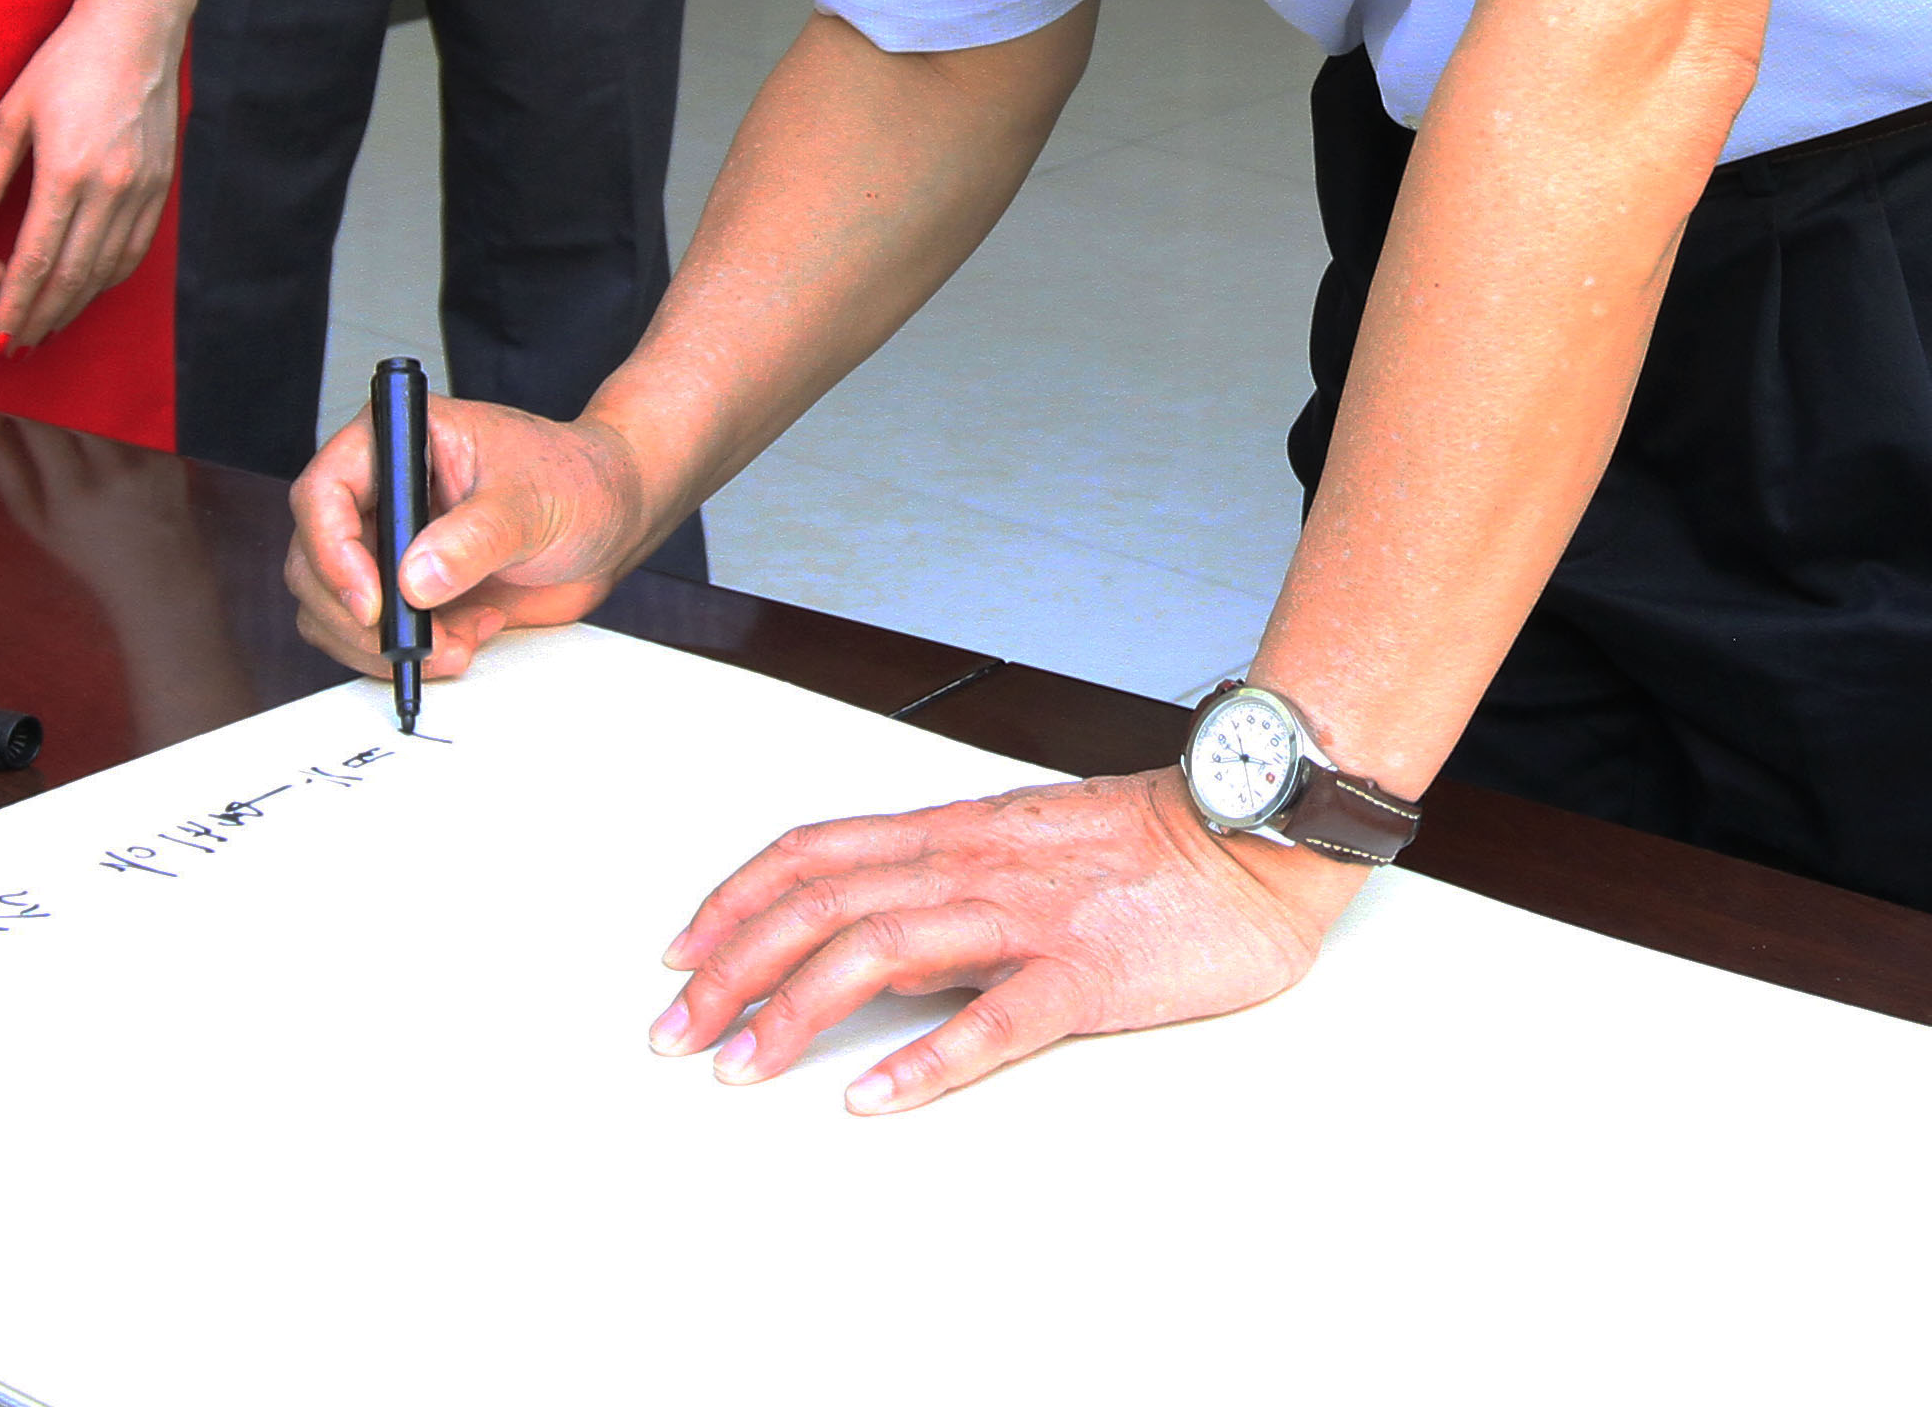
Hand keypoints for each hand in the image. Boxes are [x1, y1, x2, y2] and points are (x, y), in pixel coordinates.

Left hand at [0, 0, 185, 352]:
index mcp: (67, 170)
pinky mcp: (161, 183)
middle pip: (73, 275)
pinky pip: (134, 248)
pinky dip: (107, 278)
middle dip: (41, 316)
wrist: (137, 30)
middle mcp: (110, 187)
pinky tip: (86, 290)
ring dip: (75, 304)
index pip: (37, 258)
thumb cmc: (67, 62)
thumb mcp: (15, 111)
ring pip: (107, 268)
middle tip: (16, 346)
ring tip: (46, 327)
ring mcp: (141, 188)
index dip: (15, 304)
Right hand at [284, 396, 651, 681]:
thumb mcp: (533, 501)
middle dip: (359, 615)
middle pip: (314, 559)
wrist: (612, 518)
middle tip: (416, 641)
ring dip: (384, 643)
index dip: (333, 550)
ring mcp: (389, 543)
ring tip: (459, 641)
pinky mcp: (405, 590)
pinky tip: (467, 637)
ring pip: (331, 608)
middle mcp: (383, 490)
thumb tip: (415, 579)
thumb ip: (476, 537)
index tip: (372, 601)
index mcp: (399, 437)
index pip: (324, 491)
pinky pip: (368, 636)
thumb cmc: (577, 480)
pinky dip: (407, 654)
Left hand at [648, 771, 1361, 1113]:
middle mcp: (974, 864)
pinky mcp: (1086, 973)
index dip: (733, 901)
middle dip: (731, 967)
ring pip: (881, 947)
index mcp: (956, 833)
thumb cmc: (1149, 846)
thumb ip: (947, 888)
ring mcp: (1028, 915)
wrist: (1254, 832)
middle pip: (820, 901)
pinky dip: (926, 1059)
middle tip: (678, 1034)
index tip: (679, 956)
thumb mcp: (1024, 847)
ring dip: (795, 1009)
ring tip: (741, 1066)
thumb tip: (871, 943)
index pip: (813, 852)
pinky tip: (875, 1098)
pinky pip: (995, 1017)